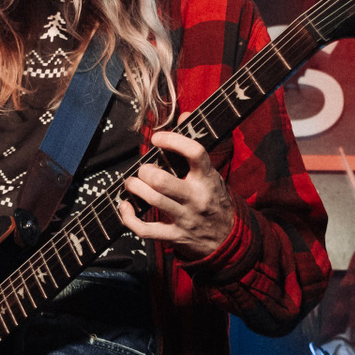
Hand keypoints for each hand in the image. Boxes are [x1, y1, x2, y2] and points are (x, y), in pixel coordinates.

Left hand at [117, 131, 234, 259]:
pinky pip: (146, 229)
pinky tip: (125, 206)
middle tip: (144, 169)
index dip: (173, 140)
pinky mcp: (174, 236)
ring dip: (135, 188)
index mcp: (207, 178)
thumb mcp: (212, 173)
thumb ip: (195, 146)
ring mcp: (185, 218)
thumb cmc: (215, 200)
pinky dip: (129, 218)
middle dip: (145, 171)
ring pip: (153, 200)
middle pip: (162, 181)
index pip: (194, 152)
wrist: (229, 239)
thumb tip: (184, 115)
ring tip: (132, 183)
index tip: (157, 138)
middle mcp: (196, 198)